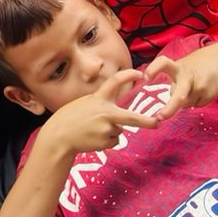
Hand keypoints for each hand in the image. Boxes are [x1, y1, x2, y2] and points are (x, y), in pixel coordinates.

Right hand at [44, 69, 159, 156]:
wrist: (59, 136)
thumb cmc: (70, 117)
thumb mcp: (85, 103)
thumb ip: (103, 105)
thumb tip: (119, 118)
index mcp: (99, 98)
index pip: (115, 81)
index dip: (129, 75)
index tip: (140, 74)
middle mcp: (105, 113)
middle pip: (131, 117)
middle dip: (146, 121)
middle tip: (158, 122)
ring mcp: (106, 129)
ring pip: (119, 130)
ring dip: (111, 131)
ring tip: (93, 130)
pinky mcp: (105, 142)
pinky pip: (114, 140)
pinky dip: (107, 140)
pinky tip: (93, 138)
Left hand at [141, 46, 217, 121]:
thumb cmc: (198, 64)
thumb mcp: (183, 65)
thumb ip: (174, 78)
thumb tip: (169, 96)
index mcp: (178, 66)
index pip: (163, 63)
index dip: (154, 69)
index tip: (145, 77)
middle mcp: (188, 77)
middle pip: (178, 96)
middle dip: (170, 109)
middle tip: (159, 117)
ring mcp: (200, 87)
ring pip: (185, 104)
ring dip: (185, 101)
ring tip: (194, 87)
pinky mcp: (209, 95)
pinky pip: (196, 105)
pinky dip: (195, 101)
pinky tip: (202, 90)